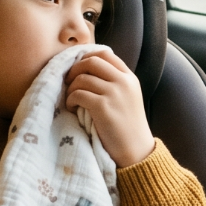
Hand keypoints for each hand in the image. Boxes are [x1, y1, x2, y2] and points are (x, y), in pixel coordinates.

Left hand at [65, 49, 153, 167]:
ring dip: (71, 88)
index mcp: (129, 78)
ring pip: (82, 78)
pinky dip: (71, 100)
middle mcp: (124, 82)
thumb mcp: (127, 98)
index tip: (77, 70)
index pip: (105, 54)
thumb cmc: (127, 127)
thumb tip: (85, 70)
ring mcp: (114, 94)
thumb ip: (114, 82)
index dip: (86, 58)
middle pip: (92, 61)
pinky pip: (79, 94)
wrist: (136, 152)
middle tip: (68, 83)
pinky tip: (73, 109)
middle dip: (75, 70)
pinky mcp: (104, 108)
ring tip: (72, 100)